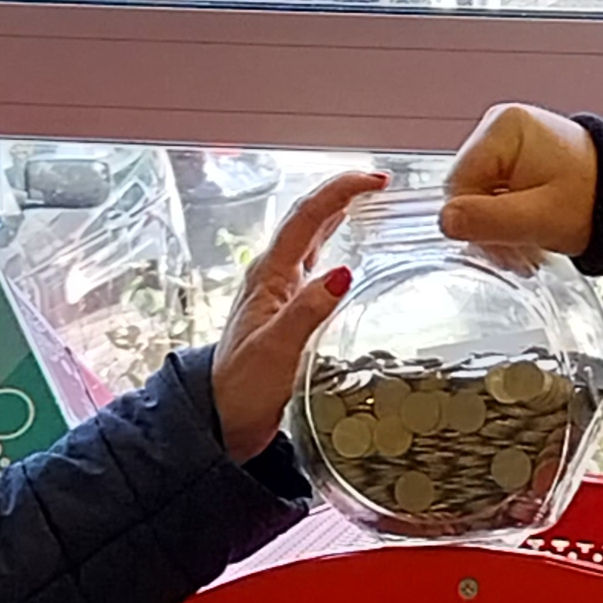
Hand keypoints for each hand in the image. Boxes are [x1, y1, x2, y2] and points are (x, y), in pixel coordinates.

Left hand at [210, 167, 384, 456]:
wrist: (224, 420)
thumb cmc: (242, 388)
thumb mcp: (278, 350)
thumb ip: (308, 311)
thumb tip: (343, 274)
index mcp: (269, 275)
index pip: (306, 216)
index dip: (340, 191)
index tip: (374, 182)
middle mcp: (273, 276)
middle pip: (307, 218)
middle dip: (341, 193)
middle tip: (378, 182)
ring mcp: (279, 293)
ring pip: (310, 239)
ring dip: (337, 215)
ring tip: (367, 202)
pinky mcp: (287, 312)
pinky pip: (313, 267)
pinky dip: (333, 249)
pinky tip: (348, 254)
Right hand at [438, 103, 597, 259]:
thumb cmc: (594, 199)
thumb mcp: (539, 218)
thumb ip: (490, 220)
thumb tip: (445, 221)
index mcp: (504, 127)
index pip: (458, 185)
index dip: (474, 223)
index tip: (503, 249)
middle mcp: (499, 126)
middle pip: (466, 191)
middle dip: (489, 228)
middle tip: (521, 255)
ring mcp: (504, 141)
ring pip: (477, 197)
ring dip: (498, 229)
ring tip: (530, 247)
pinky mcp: (512, 158)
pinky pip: (491, 195)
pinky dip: (507, 219)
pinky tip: (528, 232)